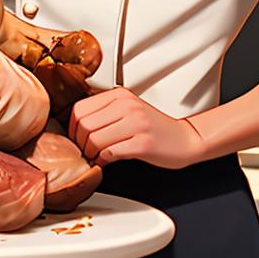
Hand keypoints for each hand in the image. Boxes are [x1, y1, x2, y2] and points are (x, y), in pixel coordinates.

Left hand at [68, 86, 206, 168]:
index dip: (73, 128)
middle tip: (85, 152)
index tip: (77, 138)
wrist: (186, 139)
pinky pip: (110, 153)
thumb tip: (76, 126)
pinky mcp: (143, 143)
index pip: (80, 109)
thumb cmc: (156, 128)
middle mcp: (127, 106)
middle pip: (84, 126)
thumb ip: (105, 112)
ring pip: (95, 140)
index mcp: (120, 95)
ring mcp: (136, 124)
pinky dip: (103, 161)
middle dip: (80, 144)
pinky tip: (107, 161)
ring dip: (91, 154)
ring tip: (96, 157)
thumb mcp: (129, 110)